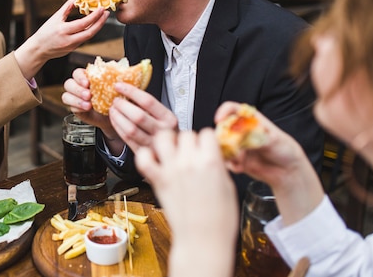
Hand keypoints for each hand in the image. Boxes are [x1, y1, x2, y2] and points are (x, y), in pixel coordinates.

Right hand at [14, 1, 108, 79]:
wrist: (39, 49)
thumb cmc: (45, 32)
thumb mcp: (54, 18)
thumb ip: (66, 8)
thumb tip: (77, 0)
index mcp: (63, 30)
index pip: (83, 23)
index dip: (94, 16)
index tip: (101, 8)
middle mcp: (69, 40)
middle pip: (90, 32)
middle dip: (100, 22)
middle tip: (106, 13)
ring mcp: (72, 46)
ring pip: (89, 36)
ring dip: (97, 27)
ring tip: (102, 17)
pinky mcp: (73, 49)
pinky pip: (84, 39)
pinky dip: (90, 31)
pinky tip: (94, 24)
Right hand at [62, 67, 116, 136]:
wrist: (114, 114)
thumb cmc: (115, 97)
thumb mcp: (117, 87)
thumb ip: (115, 79)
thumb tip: (123, 73)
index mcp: (87, 77)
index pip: (77, 73)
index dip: (80, 77)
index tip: (88, 83)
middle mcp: (78, 86)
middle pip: (69, 83)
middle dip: (77, 89)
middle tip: (88, 95)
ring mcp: (75, 97)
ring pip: (66, 95)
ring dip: (75, 99)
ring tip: (88, 105)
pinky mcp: (75, 108)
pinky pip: (70, 107)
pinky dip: (77, 108)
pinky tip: (86, 109)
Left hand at [108, 82, 177, 153]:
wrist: (173, 151)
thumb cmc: (165, 129)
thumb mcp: (165, 116)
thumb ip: (150, 106)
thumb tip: (128, 89)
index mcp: (169, 118)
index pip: (148, 101)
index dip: (131, 92)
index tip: (120, 86)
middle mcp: (162, 131)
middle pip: (138, 116)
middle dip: (123, 106)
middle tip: (115, 100)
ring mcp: (152, 144)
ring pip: (130, 130)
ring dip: (118, 117)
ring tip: (113, 109)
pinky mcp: (142, 152)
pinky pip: (127, 139)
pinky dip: (117, 127)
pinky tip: (114, 120)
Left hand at [135, 129, 237, 276]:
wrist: (203, 240)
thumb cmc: (220, 219)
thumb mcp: (228, 186)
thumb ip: (217, 165)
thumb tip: (212, 155)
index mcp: (211, 161)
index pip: (207, 133)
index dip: (208, 140)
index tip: (207, 148)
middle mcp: (189, 162)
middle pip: (186, 134)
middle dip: (190, 142)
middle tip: (191, 154)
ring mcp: (171, 169)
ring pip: (163, 137)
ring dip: (168, 141)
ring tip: (172, 151)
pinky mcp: (157, 180)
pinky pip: (143, 157)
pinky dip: (146, 155)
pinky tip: (155, 161)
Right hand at [216, 101, 323, 224]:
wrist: (288, 171)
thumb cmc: (285, 149)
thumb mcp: (273, 140)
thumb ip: (256, 137)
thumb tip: (240, 138)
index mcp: (251, 121)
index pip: (233, 109)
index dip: (224, 111)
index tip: (219, 120)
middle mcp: (242, 132)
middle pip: (223, 128)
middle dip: (223, 137)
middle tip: (231, 147)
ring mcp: (239, 146)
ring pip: (222, 146)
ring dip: (227, 153)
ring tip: (239, 160)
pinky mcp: (237, 160)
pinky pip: (226, 161)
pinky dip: (230, 164)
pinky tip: (240, 168)